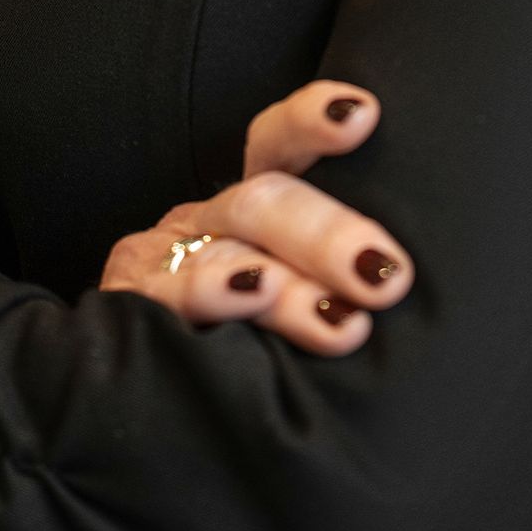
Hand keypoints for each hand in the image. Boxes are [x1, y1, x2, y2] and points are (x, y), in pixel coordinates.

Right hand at [97, 79, 411, 354]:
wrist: (137, 417)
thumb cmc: (256, 353)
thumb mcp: (305, 307)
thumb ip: (343, 286)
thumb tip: (404, 284)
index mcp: (258, 210)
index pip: (281, 143)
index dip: (311, 122)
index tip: (362, 113)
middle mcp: (210, 221)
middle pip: (262, 202)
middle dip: (327, 235)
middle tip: (386, 275)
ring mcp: (162, 257)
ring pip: (224, 253)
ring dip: (285, 287)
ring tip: (337, 319)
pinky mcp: (127, 300)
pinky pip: (161, 292)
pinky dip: (206, 292)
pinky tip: (248, 295)